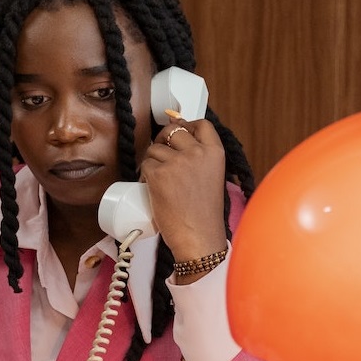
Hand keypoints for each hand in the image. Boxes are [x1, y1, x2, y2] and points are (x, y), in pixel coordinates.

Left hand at [141, 114, 227, 275]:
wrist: (198, 236)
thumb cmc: (204, 213)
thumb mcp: (212, 177)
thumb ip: (201, 158)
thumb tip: (180, 139)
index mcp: (215, 153)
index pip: (201, 124)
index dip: (187, 125)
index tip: (180, 131)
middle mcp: (197, 153)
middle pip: (173, 131)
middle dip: (164, 140)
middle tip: (162, 154)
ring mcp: (177, 162)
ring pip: (155, 149)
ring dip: (153, 161)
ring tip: (160, 179)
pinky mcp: (158, 174)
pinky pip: (145, 165)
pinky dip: (145, 174)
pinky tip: (152, 186)